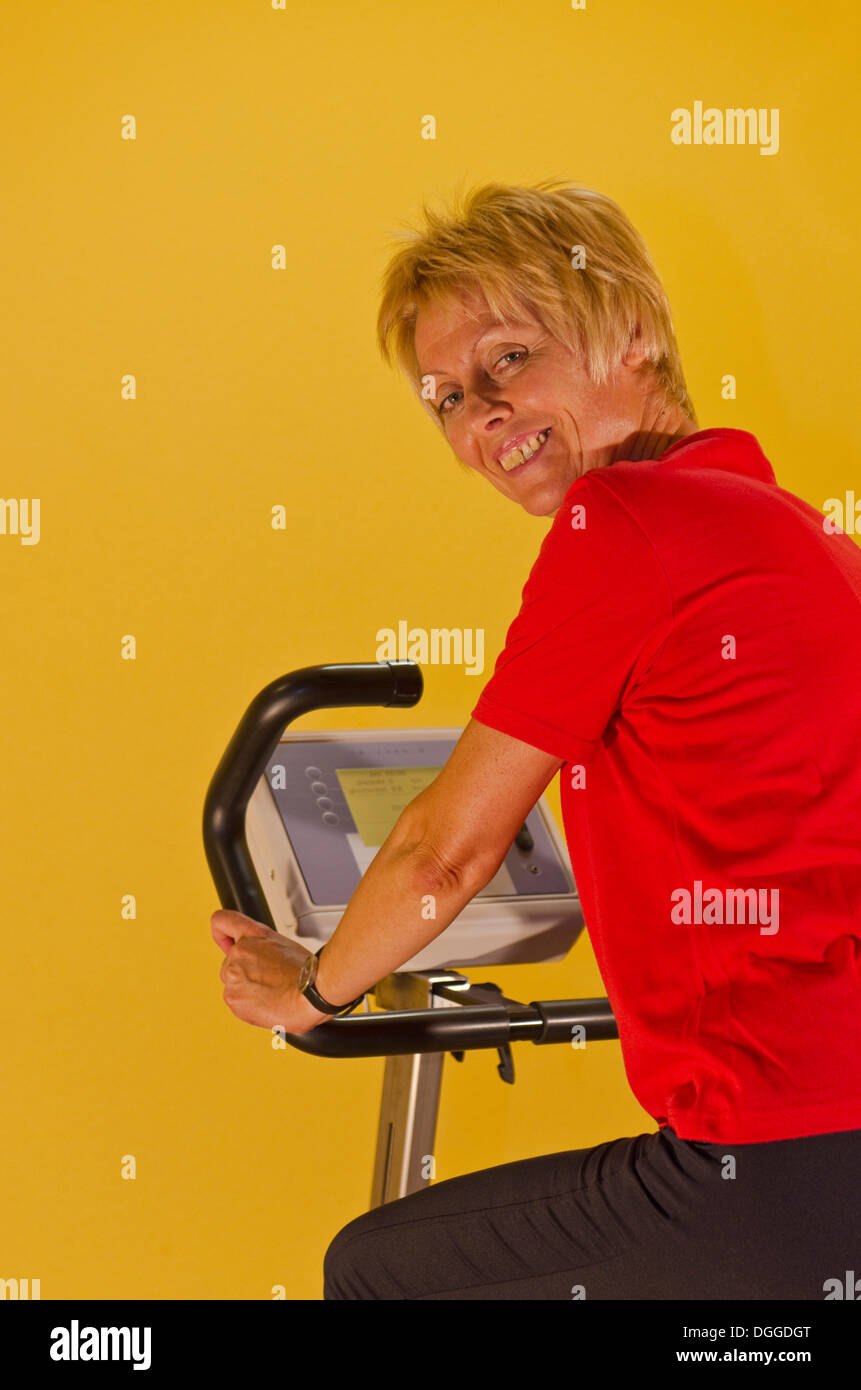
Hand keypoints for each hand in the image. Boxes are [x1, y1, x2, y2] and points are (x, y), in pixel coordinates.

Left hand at [211, 909, 326, 1032]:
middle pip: (230, 963)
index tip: (225, 942)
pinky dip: (248, 1005)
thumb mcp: (283, 945)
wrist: (313, 992)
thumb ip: (261, 947)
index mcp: (253, 935)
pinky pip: (235, 1001)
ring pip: (233, 984)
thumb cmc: (307, 972)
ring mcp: (233, 974)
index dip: (221, 934)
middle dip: (246, 973)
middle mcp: (239, 952)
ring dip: (248, 990)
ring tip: (272, 993)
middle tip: (269, 980)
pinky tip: (267, 1003)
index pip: (221, 920)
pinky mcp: (232, 996)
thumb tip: (256, 958)